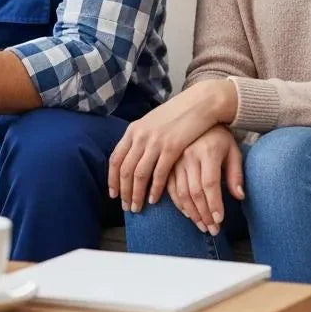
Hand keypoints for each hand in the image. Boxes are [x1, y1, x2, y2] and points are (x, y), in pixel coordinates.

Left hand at [108, 80, 237, 212]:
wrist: (198, 103)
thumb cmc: (176, 115)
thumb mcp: (152, 123)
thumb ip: (141, 138)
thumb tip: (132, 154)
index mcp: (133, 130)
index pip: (115, 159)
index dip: (112, 179)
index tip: (112, 194)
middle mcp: (140, 136)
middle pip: (125, 170)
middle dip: (123, 192)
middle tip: (125, 207)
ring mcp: (155, 142)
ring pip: (139, 174)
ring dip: (136, 194)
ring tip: (137, 208)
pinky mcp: (171, 148)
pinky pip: (158, 173)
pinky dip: (154, 189)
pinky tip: (153, 200)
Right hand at [166, 125, 244, 234]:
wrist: (199, 116)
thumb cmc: (220, 137)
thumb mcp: (233, 151)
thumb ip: (236, 173)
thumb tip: (239, 196)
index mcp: (207, 152)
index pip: (210, 184)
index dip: (214, 204)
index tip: (219, 220)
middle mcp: (188, 155)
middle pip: (194, 191)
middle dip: (204, 214)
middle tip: (212, 230)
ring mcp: (175, 159)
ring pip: (180, 191)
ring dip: (191, 212)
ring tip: (202, 226)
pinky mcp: (167, 162)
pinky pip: (169, 186)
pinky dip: (177, 202)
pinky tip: (187, 213)